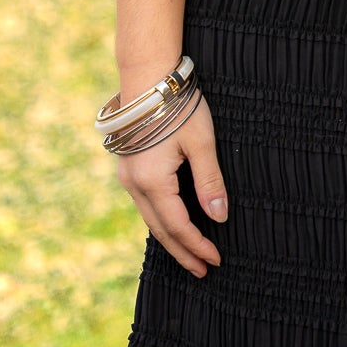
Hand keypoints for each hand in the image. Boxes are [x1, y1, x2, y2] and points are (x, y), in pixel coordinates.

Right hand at [115, 95, 228, 278]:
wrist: (147, 75)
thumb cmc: (177, 106)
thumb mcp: (201, 142)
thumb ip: (210, 181)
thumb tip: (219, 216)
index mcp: (152, 182)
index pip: (178, 227)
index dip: (197, 246)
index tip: (216, 260)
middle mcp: (133, 184)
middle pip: (160, 230)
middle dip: (182, 252)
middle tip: (203, 270)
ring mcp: (127, 176)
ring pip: (150, 218)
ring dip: (171, 238)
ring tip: (191, 254)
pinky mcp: (128, 166)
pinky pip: (145, 203)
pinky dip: (161, 219)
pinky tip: (173, 223)